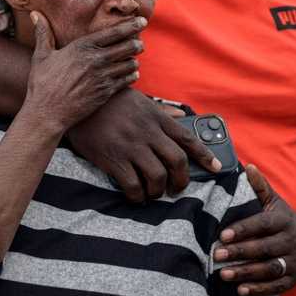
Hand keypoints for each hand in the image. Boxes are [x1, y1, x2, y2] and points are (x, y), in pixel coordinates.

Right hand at [22, 12, 143, 132]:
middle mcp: (96, 60)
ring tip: (134, 58)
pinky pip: (126, 80)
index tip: (141, 20)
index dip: (130, 25)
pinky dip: (132, 75)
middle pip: (127, 47)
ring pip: (129, 64)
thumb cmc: (42, 84)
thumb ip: (43, 33)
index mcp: (82, 47)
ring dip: (134, 60)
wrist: (47, 113)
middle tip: (139, 42)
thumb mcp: (41, 56)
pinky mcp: (106, 93)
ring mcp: (103, 77)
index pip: (113, 32)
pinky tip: (132, 73)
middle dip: (136, 43)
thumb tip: (35, 13)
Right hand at [68, 89, 220, 202]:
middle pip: (177, 161)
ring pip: (157, 177)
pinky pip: (133, 185)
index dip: (205, 156)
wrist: (78, 103)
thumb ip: (161, 110)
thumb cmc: (110, 102)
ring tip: (154, 193)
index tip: (216, 168)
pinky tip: (135, 196)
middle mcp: (147, 132)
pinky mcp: (113, 159)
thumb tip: (181, 116)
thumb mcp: (139, 100)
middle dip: (182, 180)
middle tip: (178, 188)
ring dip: (159, 190)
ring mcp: (130, 146)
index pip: (188, 139)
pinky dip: (138, 196)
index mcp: (156, 117)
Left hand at [213, 164, 295, 295]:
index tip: (222, 235)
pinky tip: (240, 291)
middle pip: (265, 248)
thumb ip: (260, 186)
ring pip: (270, 269)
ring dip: (246, 273)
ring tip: (223, 275)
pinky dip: (259, 290)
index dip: (243, 229)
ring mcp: (294, 262)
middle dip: (240, 252)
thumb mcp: (274, 202)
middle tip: (216, 255)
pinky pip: (276, 287)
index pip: (263, 224)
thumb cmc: (282, 219)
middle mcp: (292, 241)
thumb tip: (248, 166)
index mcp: (285, 220)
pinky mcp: (293, 279)